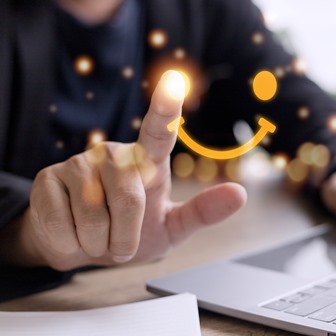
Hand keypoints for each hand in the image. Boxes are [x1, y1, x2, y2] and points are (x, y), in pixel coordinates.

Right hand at [16, 71, 245, 270]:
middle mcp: (114, 153)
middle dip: (126, 238)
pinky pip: (62, 225)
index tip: (174, 80)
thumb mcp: (172, 227)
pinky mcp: (48, 179)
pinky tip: (71, 235)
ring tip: (96, 238)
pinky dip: (71, 245)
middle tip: (121, 246)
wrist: (81, 248)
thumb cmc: (132, 232)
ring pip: (94, 217)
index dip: (166, 108)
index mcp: (148, 161)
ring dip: (98, 244)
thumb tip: (241, 194)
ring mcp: (78, 162)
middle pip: (130, 200)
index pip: (160, 132)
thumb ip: (203, 211)